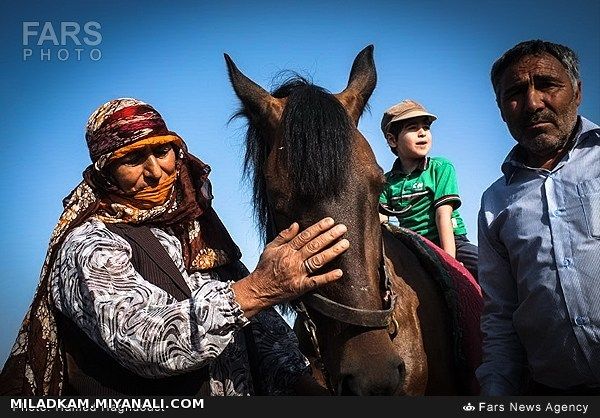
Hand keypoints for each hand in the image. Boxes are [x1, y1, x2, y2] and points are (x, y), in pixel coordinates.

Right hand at [231, 217, 348, 317]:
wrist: (258, 289)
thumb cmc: (265, 268)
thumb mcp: (270, 248)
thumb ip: (283, 236)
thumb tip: (296, 224)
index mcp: (287, 250)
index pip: (305, 236)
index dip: (318, 228)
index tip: (330, 221)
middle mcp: (293, 260)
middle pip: (314, 246)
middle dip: (329, 236)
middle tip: (342, 228)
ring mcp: (298, 274)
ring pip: (317, 261)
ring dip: (332, 252)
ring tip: (345, 244)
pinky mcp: (300, 287)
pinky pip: (316, 282)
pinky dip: (328, 277)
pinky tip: (339, 272)